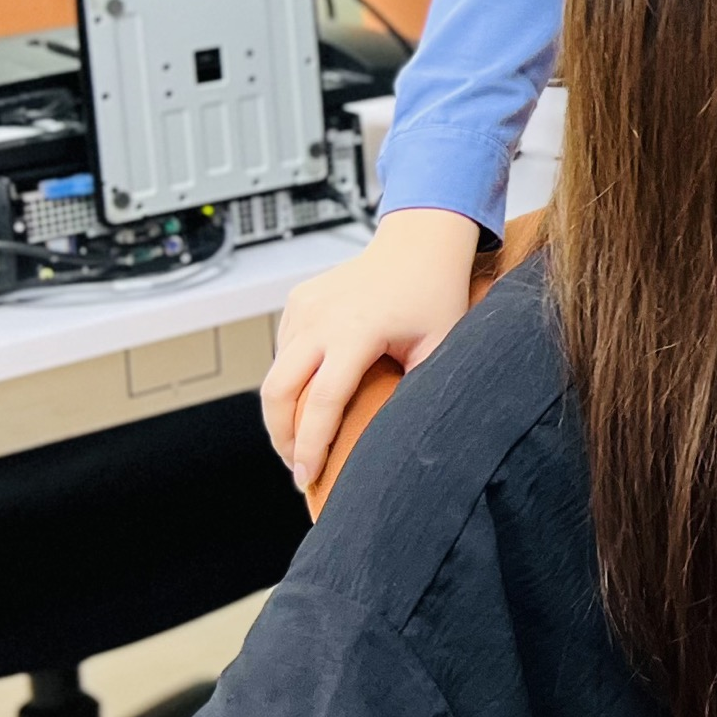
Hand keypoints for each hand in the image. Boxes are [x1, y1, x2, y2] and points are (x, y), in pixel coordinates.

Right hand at [260, 207, 481, 489]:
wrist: (421, 241)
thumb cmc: (435, 290)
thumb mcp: (440, 343)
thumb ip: (419, 385)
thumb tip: (401, 431)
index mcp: (356, 330)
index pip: (322, 401)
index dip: (312, 445)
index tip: (308, 475)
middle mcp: (321, 317)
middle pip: (278, 391)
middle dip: (281, 435)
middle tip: (296, 463)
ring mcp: (305, 306)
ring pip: (276, 371)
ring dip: (282, 409)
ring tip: (302, 437)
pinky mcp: (298, 300)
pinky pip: (283, 348)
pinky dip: (289, 377)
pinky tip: (307, 395)